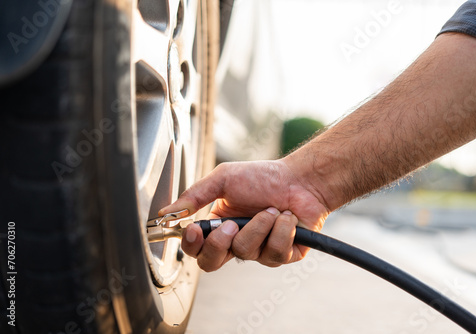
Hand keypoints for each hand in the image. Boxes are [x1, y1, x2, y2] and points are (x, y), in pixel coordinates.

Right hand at [159, 159, 329, 270]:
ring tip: (271, 209)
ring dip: (259, 226)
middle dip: (220, 244)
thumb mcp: (224, 179)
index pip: (195, 247)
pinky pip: (275, 253)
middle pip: (211, 263)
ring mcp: (259, 251)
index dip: (191, 244)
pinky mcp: (282, 255)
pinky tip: (287, 218)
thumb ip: (194, 196)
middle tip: (232, 224)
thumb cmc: (264, 177)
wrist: (301, 179)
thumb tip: (165, 213)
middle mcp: (236, 242)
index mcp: (218, 226)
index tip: (194, 229)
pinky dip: (282, 230)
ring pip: (246, 253)